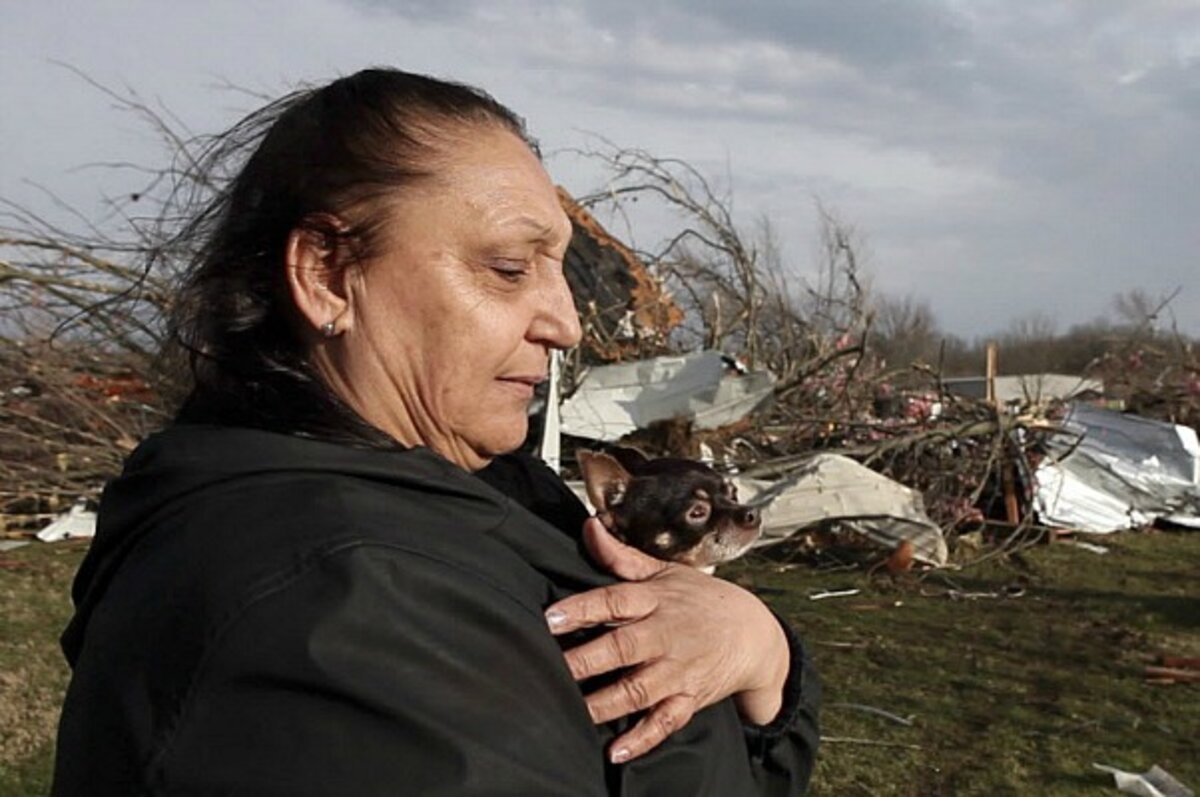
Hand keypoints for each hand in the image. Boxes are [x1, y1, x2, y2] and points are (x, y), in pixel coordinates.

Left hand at [544, 519, 789, 763]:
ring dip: (605, 702)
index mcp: (657, 600)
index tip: (551, 618)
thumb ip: (623, 557)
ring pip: (638, 689)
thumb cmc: (702, 600)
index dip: (582, 609)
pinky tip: (616, 750)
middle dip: (585, 660)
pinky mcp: (688, 699)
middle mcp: (666, 636)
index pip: (615, 601)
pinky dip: (642, 738)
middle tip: (549, 667)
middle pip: (622, 648)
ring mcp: (677, 671)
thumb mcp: (667, 573)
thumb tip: (589, 526)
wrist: (755, 635)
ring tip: (572, 710)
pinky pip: (665, 722)